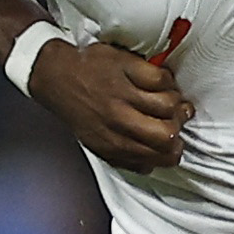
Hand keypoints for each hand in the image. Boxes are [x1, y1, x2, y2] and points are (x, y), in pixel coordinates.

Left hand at [30, 37, 193, 170]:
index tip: (176, 142)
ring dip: (174, 101)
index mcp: (113, 144)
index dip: (175, 151)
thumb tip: (151, 165)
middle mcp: (118, 121)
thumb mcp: (95, 142)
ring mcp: (123, 93)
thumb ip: (123, 157)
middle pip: (167, 134)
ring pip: (168, 104)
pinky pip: (161, 78)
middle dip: (177, 127)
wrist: (56, 77)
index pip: (160, 157)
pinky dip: (166, 79)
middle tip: (175, 118)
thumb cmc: (79, 109)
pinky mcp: (126, 68)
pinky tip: (158, 81)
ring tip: (168, 98)